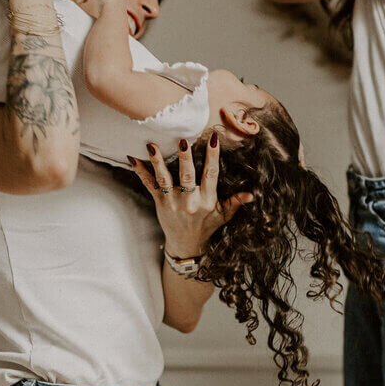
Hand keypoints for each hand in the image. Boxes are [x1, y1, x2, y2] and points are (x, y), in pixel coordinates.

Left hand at [129, 135, 253, 256]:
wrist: (186, 245)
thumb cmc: (207, 226)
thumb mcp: (224, 216)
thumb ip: (235, 203)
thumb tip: (251, 195)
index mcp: (207, 201)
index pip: (211, 175)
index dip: (213, 157)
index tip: (214, 140)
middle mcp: (189, 201)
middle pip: (187, 176)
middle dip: (185, 157)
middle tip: (182, 140)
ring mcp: (172, 202)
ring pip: (165, 179)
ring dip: (158, 162)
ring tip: (152, 146)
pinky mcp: (160, 203)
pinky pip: (149, 186)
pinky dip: (141, 172)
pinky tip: (133, 159)